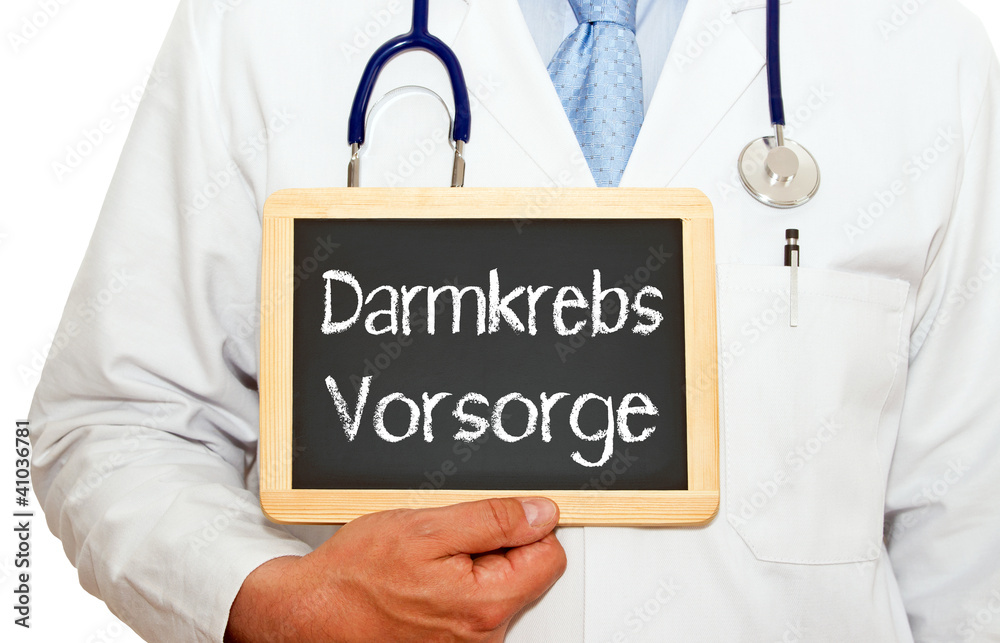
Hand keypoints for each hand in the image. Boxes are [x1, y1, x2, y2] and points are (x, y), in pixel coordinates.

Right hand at [225, 497, 565, 641]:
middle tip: (446, 538)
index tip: (499, 516)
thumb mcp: (427, 527)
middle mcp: (482, 634)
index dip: (526, 525)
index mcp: (486, 603)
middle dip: (493, 546)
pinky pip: (469, 604)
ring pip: (495, 587)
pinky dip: (451, 584)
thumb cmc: (357, 574)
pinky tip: (420, 578)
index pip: (549, 555)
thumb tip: (542, 513)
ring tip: (426, 560)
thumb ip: (494, 520)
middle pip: (524, 573)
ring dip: (469, 565)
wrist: (311, 611)